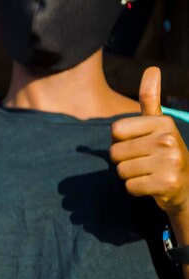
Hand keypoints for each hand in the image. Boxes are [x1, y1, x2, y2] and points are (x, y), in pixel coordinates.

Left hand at [110, 66, 188, 215]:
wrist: (185, 185)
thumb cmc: (162, 152)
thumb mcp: (157, 125)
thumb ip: (151, 98)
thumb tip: (152, 68)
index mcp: (163, 122)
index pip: (115, 131)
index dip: (120, 141)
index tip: (139, 144)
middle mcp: (169, 139)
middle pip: (115, 152)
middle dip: (124, 161)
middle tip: (144, 162)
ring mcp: (170, 161)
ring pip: (121, 171)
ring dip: (130, 176)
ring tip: (148, 172)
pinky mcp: (167, 183)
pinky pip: (130, 187)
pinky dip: (136, 189)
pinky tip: (151, 185)